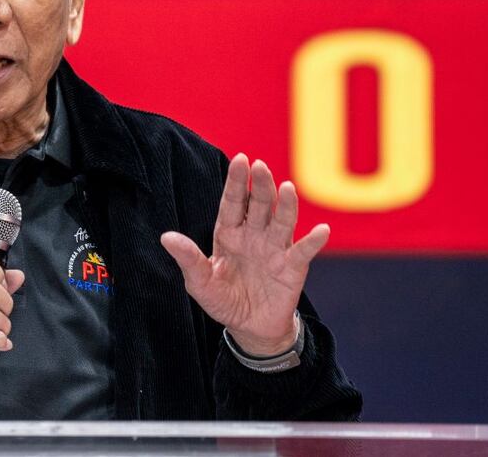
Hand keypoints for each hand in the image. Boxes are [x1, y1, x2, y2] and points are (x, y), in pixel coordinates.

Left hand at [160, 153, 327, 355]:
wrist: (249, 328)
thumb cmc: (223, 300)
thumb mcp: (200, 282)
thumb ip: (188, 259)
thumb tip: (166, 237)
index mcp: (229, 233)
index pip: (233, 203)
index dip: (237, 182)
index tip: (240, 159)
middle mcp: (254, 235)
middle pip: (259, 205)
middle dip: (260, 186)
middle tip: (260, 165)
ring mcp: (275, 249)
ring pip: (282, 221)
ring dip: (286, 205)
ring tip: (287, 187)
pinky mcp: (293, 267)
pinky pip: (303, 251)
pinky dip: (313, 241)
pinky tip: (320, 229)